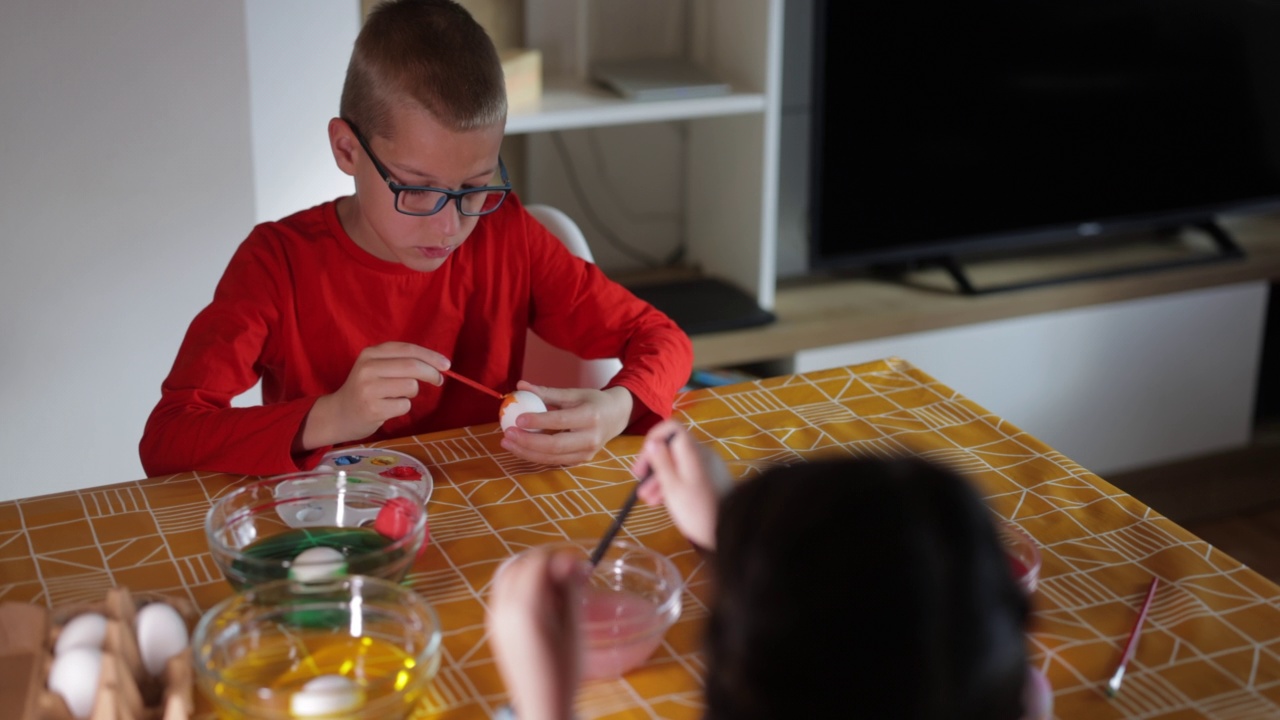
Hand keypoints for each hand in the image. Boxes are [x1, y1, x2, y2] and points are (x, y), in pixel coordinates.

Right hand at [298, 342, 448, 449]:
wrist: (339, 414)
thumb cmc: (366, 390)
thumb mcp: (376, 368)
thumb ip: (401, 362)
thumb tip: (439, 365)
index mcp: (370, 353)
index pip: (407, 349)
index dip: (430, 356)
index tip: (446, 364)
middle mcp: (367, 368)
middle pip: (412, 366)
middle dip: (432, 373)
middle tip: (439, 380)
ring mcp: (368, 388)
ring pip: (411, 386)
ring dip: (412, 394)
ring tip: (397, 396)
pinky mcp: (372, 408)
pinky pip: (404, 406)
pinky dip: (403, 408)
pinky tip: (388, 408)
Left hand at [487, 546, 585, 719]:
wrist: (542, 704)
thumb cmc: (564, 670)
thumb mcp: (573, 627)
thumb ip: (569, 589)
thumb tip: (571, 560)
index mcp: (524, 607)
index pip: (537, 561)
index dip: (560, 558)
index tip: (581, 569)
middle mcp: (502, 607)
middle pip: (520, 563)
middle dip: (545, 563)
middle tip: (571, 577)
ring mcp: (494, 617)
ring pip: (508, 574)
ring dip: (531, 572)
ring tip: (556, 589)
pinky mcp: (493, 626)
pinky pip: (502, 592)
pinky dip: (520, 586)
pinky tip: (541, 603)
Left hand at [500, 381, 632, 465]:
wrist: (616, 417)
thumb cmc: (592, 402)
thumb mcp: (573, 393)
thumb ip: (546, 392)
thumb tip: (520, 385)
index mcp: (590, 417)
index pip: (560, 421)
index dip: (538, 421)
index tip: (517, 418)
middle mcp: (591, 438)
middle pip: (555, 445)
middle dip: (527, 442)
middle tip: (507, 434)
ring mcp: (587, 453)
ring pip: (552, 458)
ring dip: (526, 452)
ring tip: (507, 443)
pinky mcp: (581, 461)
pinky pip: (554, 462)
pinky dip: (535, 456)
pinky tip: (520, 448)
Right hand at [634, 420, 731, 549]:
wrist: (729, 531)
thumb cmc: (696, 509)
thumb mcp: (672, 486)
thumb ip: (661, 462)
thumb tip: (652, 442)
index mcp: (693, 451)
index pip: (672, 428)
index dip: (653, 439)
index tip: (642, 461)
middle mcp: (702, 454)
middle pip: (672, 448)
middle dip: (653, 465)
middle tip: (638, 482)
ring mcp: (708, 468)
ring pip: (678, 465)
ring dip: (660, 478)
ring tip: (646, 499)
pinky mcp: (711, 481)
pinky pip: (687, 475)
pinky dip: (673, 484)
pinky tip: (661, 501)